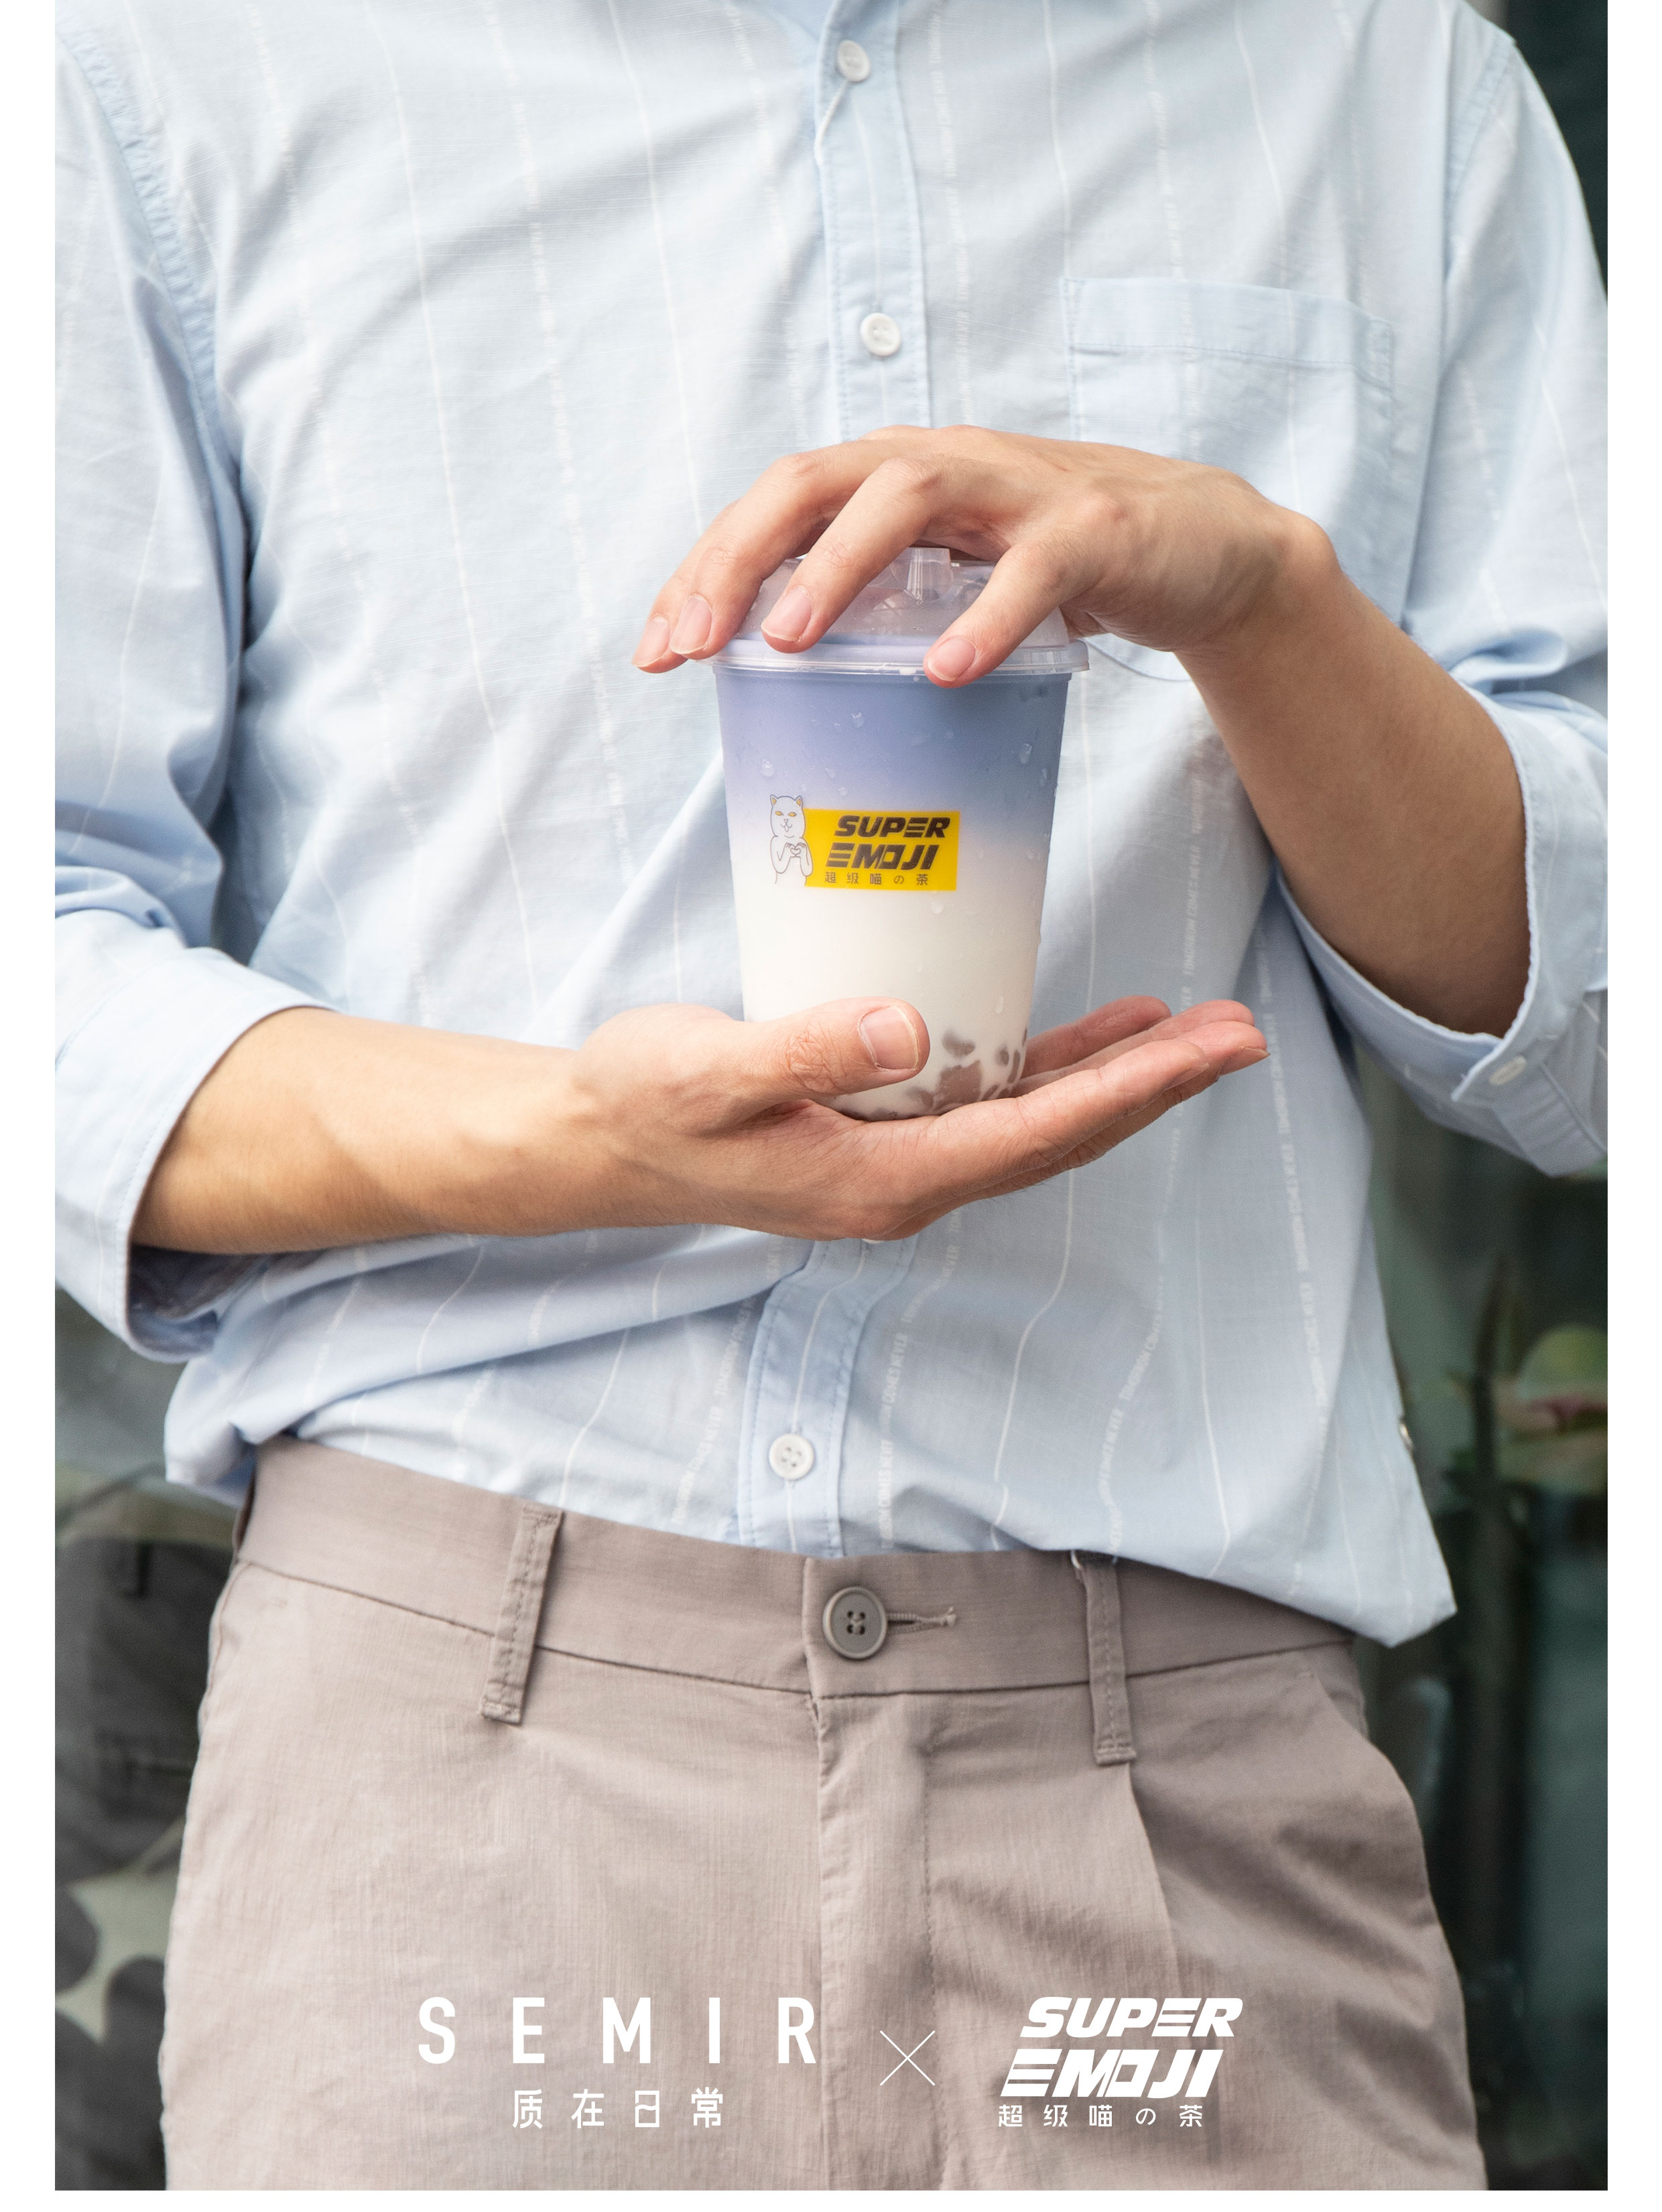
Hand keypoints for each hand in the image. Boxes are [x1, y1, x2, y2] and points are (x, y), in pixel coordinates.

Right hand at [134, 996, 1266, 1253]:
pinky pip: (993, 1101)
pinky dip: (1053, 1067)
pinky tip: (1094, 1031)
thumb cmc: (643, 1100)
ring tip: (1197, 1030)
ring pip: (1037, 1119)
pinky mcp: (881, 1128)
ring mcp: (898, 1160)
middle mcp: (908, 1182)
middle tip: (1244, 1035)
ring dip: (1119, 1080)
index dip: (1134, 1089)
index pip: (1039, 1132)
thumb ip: (803, 1050)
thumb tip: (909, 1029)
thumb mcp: (711, 1070)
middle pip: (1061, 1133)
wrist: (590, 1139)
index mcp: (885, 1178)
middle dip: (1156, 1087)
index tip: (1211, 1046)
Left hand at [631, 424, 1325, 685]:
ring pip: (910, 495)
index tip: (656, 649)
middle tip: (694, 643)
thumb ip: (874, 607)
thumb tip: (770, 687)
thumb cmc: (1055, 567)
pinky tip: (947, 671)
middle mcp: (945, 462)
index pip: (775, 502)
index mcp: (895, 476)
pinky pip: (1036, 567)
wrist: (1205, 549)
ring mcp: (1022, 489)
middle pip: (816, 480)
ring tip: (788, 643)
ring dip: (837, 566)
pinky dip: (987, 616)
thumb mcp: (948, 577)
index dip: (705, 567)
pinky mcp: (1099, 530)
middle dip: (741, 557)